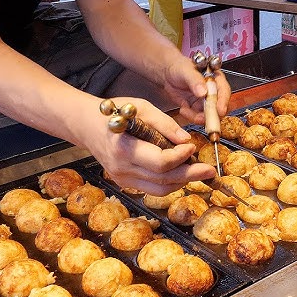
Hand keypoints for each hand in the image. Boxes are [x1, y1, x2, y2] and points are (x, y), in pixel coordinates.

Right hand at [83, 97, 216, 195]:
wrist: (86, 125)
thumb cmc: (113, 111)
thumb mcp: (141, 107)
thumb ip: (164, 124)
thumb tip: (186, 139)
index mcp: (124, 148)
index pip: (160, 162)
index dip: (180, 157)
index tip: (193, 146)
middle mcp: (122, 168)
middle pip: (163, 180)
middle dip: (190, 175)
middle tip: (210, 170)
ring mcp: (122, 178)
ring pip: (159, 189)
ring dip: (182, 181)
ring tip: (199, 171)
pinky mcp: (124, 182)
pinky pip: (152, 188)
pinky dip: (170, 182)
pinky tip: (182, 173)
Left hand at [162, 56, 230, 124]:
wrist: (166, 74)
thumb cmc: (178, 66)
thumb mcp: (186, 71)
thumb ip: (195, 80)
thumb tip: (203, 91)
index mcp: (215, 78)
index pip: (224, 91)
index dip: (223, 101)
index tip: (220, 110)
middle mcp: (213, 91)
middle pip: (220, 106)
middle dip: (212, 115)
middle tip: (201, 117)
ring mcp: (205, 101)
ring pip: (209, 115)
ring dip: (198, 117)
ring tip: (186, 110)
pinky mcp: (197, 108)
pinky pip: (198, 117)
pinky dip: (190, 117)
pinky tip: (183, 109)